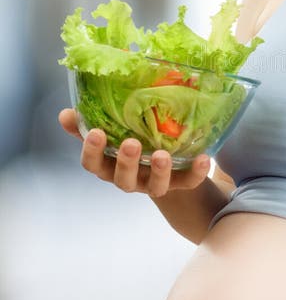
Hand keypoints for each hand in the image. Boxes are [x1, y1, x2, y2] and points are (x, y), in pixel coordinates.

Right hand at [58, 108, 210, 198]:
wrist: (165, 165)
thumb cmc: (130, 143)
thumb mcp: (109, 133)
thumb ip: (87, 124)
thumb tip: (66, 112)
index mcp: (109, 166)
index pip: (93, 165)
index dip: (92, 151)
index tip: (95, 133)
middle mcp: (130, 179)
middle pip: (123, 179)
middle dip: (126, 162)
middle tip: (131, 144)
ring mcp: (154, 184)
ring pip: (155, 187)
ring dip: (159, 171)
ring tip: (163, 155)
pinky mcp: (180, 183)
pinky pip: (189, 182)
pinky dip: (196, 172)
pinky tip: (205, 158)